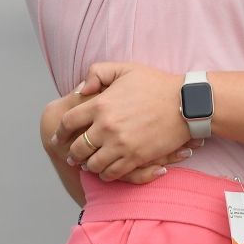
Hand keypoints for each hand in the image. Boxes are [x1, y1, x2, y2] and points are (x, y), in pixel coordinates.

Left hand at [52, 63, 195, 181]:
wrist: (185, 103)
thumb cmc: (155, 84)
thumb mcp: (124, 68)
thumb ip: (97, 73)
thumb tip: (80, 90)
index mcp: (100, 104)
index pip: (68, 122)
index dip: (60, 133)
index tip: (57, 138)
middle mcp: (106, 127)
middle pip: (78, 148)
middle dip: (72, 153)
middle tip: (72, 156)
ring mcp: (120, 145)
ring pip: (93, 164)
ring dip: (88, 166)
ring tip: (88, 165)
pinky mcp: (136, 158)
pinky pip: (112, 173)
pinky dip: (105, 174)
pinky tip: (106, 171)